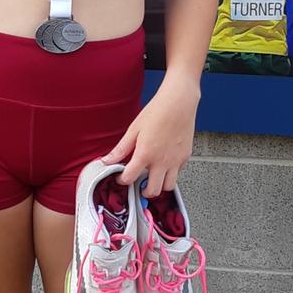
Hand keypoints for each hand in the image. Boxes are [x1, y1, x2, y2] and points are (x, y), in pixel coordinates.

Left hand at [102, 76, 199, 196]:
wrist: (179, 102)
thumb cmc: (157, 111)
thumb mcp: (134, 129)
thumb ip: (121, 148)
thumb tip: (106, 160)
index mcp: (145, 154)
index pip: (130, 178)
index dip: (122, 180)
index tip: (121, 177)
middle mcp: (162, 161)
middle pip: (153, 191)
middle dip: (143, 191)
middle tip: (139, 183)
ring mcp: (175, 161)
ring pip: (168, 187)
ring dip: (159, 184)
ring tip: (153, 176)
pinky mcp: (186, 157)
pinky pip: (178, 173)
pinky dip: (170, 173)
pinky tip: (165, 162)